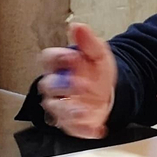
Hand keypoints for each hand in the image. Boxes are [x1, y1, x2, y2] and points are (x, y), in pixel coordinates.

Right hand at [38, 22, 116, 138]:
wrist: (109, 93)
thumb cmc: (96, 72)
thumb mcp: (97, 54)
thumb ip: (88, 42)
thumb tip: (77, 26)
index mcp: (58, 66)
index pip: (47, 59)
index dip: (57, 58)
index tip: (72, 56)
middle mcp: (55, 86)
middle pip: (48, 86)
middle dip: (62, 86)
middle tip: (79, 84)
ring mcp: (61, 105)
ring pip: (56, 109)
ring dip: (69, 110)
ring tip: (84, 110)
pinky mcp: (71, 122)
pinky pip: (72, 128)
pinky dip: (83, 130)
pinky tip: (95, 128)